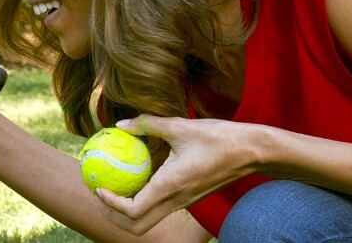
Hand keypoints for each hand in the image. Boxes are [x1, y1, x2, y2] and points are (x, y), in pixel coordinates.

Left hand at [94, 116, 269, 234]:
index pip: (133, 210)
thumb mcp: (181, 126)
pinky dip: (141, 203)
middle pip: (136, 227)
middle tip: (100, 194)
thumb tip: (121, 124)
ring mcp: (183, 203)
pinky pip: (158, 210)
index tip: (99, 187)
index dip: (111, 203)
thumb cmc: (220, 138)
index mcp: (171, 185)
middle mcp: (176, 200)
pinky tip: (136, 181)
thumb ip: (148, 124)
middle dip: (112, 216)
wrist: (252, 152)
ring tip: (113, 190)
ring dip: (125, 213)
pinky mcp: (188, 199)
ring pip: (147, 222)